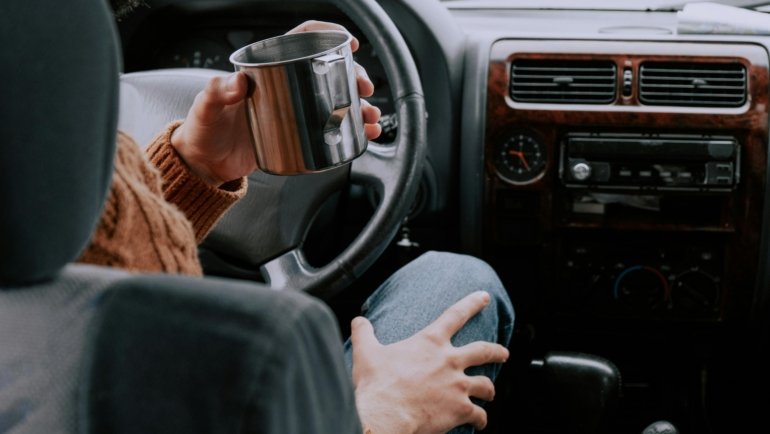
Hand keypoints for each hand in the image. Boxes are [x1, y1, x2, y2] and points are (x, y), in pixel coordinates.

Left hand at [172, 20, 381, 186]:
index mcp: (265, 69)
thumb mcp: (207, 107)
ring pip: (336, 101)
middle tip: (364, 90)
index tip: (349, 43)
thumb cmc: (203, 130)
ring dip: (360, 107)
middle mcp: (284, 86)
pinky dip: (352, 130)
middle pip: (329, 71)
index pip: (302, 41)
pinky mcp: (299, 133)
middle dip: (354, 77)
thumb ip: (217, 92)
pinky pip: (332, 127)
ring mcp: (294, 110)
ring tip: (370, 116)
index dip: (328, 36)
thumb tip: (237, 82)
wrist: (205, 163)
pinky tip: (365, 134)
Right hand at [351, 291, 509, 433]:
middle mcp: (450, 361)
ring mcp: (458, 386)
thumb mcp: (366, 353)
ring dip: (489, 389)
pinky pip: (479, 415)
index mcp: (430, 342)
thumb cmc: (378, 385)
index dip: (471, 303)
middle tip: (504, 353)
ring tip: (490, 393)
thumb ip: (364, 333)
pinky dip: (481, 419)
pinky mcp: (461, 410)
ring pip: (485, 385)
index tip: (484, 297)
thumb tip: (358, 321)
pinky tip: (479, 423)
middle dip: (497, 351)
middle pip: (484, 351)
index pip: (455, 315)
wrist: (387, 415)